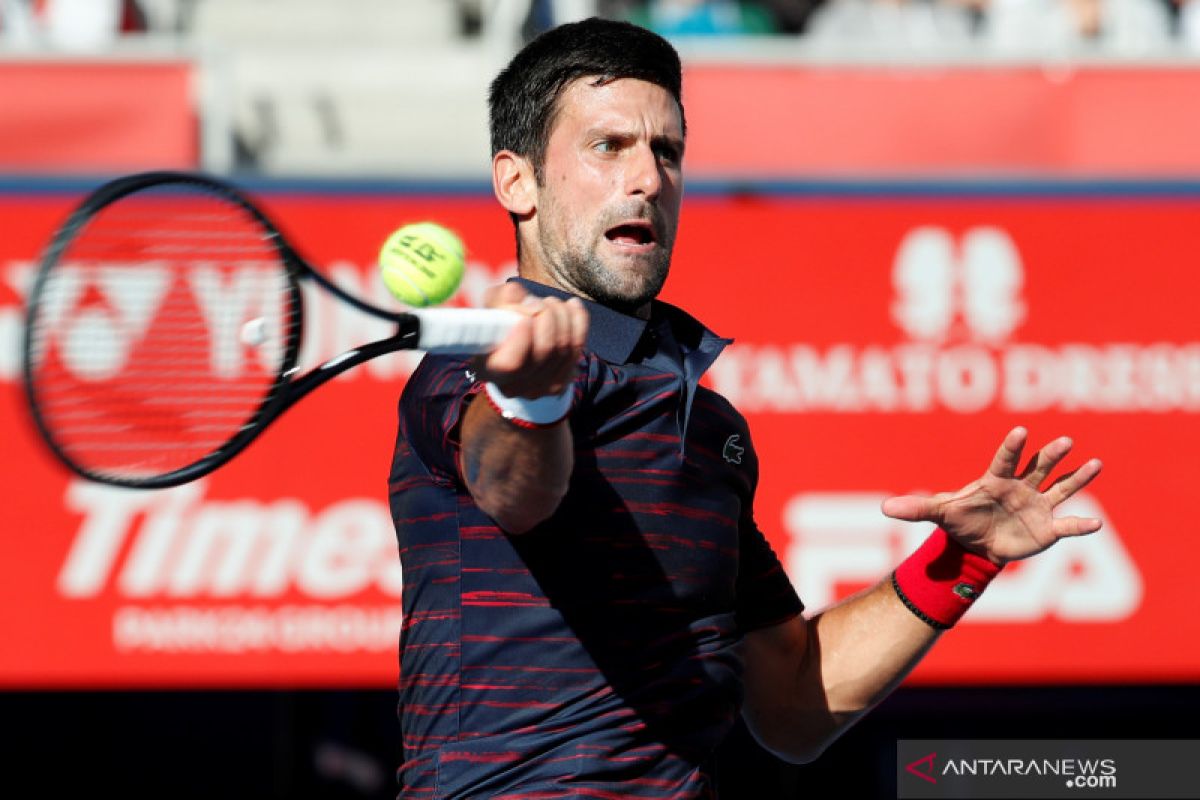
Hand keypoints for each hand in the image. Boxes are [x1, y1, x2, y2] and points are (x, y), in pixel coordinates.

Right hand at [471, 282, 587, 398]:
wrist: (513, 347)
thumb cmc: (498, 325)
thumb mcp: (491, 309)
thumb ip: (500, 299)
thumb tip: (516, 294)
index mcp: (488, 370)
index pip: (510, 364)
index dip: (522, 338)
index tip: (525, 317)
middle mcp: (514, 386)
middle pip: (544, 350)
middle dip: (546, 316)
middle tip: (537, 302)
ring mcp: (541, 388)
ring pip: (564, 347)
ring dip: (561, 315)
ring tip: (550, 303)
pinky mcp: (562, 381)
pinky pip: (578, 347)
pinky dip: (578, 321)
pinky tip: (572, 306)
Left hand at [881, 427, 1102, 566]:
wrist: (976, 544)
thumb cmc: (959, 520)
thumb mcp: (938, 514)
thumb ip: (917, 507)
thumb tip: (886, 508)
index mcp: (995, 480)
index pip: (1004, 459)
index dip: (1012, 447)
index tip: (1021, 431)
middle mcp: (1020, 487)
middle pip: (1038, 467)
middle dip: (1051, 455)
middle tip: (1066, 440)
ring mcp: (1037, 505)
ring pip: (1060, 487)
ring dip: (1077, 477)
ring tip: (1096, 463)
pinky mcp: (1048, 527)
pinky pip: (1067, 524)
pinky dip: (1080, 524)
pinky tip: (1095, 524)